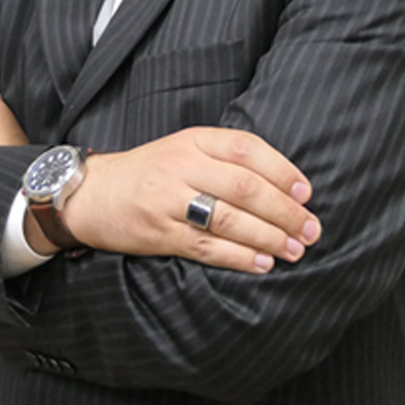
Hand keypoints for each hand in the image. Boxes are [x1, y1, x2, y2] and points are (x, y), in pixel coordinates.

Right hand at [59, 127, 319, 273]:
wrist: (93, 193)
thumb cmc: (149, 172)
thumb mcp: (184, 149)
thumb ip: (224, 158)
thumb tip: (282, 183)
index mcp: (193, 140)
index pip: (246, 148)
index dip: (281, 170)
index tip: (306, 192)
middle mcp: (182, 165)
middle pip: (244, 186)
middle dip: (284, 211)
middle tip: (311, 229)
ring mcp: (169, 200)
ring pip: (229, 219)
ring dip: (268, 237)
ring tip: (294, 249)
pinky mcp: (160, 232)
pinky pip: (206, 247)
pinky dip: (239, 257)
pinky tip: (262, 263)